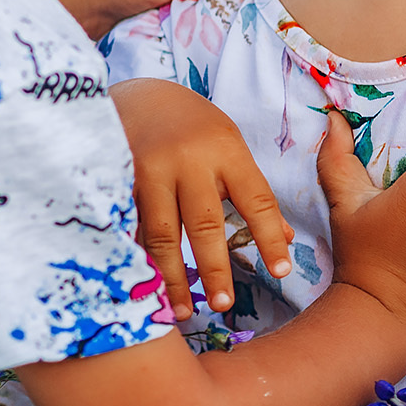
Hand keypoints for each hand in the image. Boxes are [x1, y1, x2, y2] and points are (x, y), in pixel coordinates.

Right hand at [114, 78, 293, 320]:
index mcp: (224, 149)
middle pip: (204, 224)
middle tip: (224, 305)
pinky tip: (145, 288)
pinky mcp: (118, 180)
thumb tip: (287, 238)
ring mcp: (148, 170)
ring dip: (173, 277)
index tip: (282, 272)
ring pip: (161, 233)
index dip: (270, 238)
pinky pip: (130, 228)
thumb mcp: (230, 146)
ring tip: (185, 310)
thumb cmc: (194, 126)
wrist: (138, 94)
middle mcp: (187, 160)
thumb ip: (251, 191)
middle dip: (215, 269)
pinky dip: (139, 261)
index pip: (255, 200)